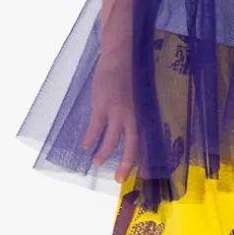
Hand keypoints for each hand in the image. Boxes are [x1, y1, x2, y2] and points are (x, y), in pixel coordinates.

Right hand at [80, 60, 139, 182]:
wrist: (121, 55)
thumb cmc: (132, 74)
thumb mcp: (141, 96)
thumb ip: (138, 114)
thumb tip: (132, 131)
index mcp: (144, 114)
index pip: (147, 141)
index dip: (147, 159)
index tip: (145, 175)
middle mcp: (134, 116)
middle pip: (132, 146)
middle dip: (126, 165)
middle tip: (120, 179)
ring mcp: (117, 111)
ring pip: (112, 141)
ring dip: (104, 154)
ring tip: (97, 162)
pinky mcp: (102, 105)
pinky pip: (95, 128)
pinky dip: (90, 138)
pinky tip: (86, 146)